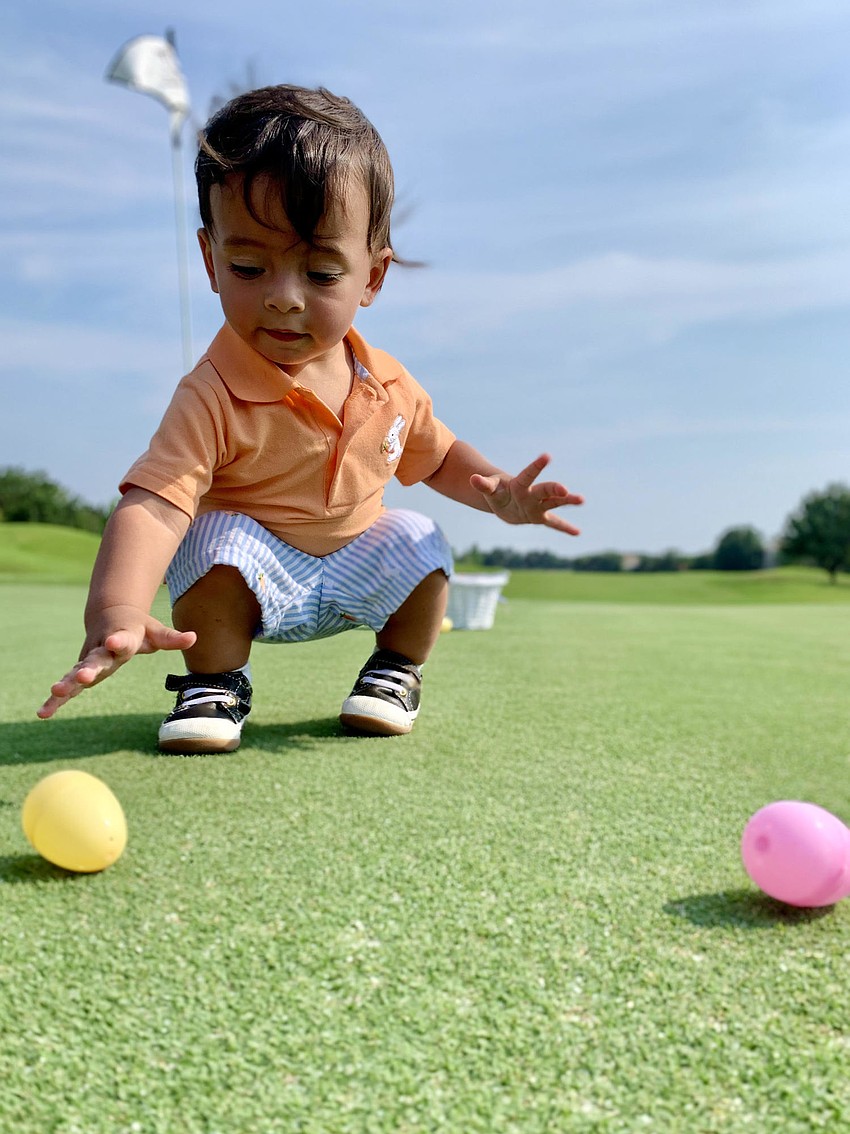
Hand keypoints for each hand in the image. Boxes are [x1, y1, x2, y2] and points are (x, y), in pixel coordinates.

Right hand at [37, 608, 195, 719]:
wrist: (109, 617)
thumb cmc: (137, 628)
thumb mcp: (155, 631)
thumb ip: (171, 638)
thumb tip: (194, 637)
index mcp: (122, 637)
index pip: (122, 640)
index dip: (119, 641)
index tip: (114, 641)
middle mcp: (102, 650)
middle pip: (95, 660)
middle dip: (89, 669)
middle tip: (83, 676)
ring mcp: (89, 662)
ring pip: (76, 673)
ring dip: (67, 684)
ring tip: (55, 693)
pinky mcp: (81, 674)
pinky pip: (68, 687)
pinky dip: (56, 700)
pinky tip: (43, 714)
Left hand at [470, 453, 583, 533]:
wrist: (503, 498)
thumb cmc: (496, 490)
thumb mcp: (488, 489)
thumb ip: (483, 484)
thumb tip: (472, 478)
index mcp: (520, 484)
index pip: (528, 475)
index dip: (536, 466)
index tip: (547, 456)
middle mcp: (532, 494)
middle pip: (545, 490)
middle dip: (555, 490)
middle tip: (565, 490)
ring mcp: (538, 506)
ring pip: (555, 503)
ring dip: (568, 502)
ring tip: (582, 500)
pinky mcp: (539, 517)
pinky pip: (553, 523)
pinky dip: (564, 528)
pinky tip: (577, 533)